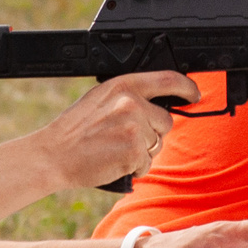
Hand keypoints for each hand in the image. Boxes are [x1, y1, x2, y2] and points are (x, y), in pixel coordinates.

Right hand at [32, 72, 195, 192]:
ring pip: (158, 144)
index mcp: (122, 86)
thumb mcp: (101, 100)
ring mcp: (134, 127)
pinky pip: (148, 163)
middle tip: (124, 139)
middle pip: (166, 121)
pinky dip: (135, 168)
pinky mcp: (134, 151)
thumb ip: (128, 98)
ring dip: (143, 152)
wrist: (53, 155)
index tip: (195, 94)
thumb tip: (155, 105)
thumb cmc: (74, 131)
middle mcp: (131, 102)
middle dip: (152, 133)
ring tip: (115, 150)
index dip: (186, 87)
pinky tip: (115, 162)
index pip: (167, 79)